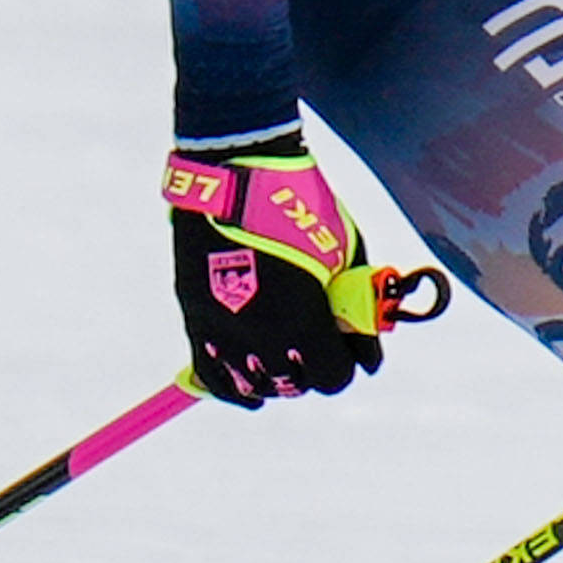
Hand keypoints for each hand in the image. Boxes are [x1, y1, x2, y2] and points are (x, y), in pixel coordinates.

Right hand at [167, 140, 389, 404]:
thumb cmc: (299, 204)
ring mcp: (222, 328)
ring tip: (289, 364)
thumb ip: (356, 307)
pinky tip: (253, 393)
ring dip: (277, 379)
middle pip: (295, 385)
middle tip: (320, 350)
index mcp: (301, 318)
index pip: (332, 378)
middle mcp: (259, 334)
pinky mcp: (195, 317)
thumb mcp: (346, 251)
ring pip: (256, 385)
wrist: (232, 170)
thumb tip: (366, 351)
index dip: (346, 366)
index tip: (350, 353)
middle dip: (314, 371)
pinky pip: (213, 377)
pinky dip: (235, 389)